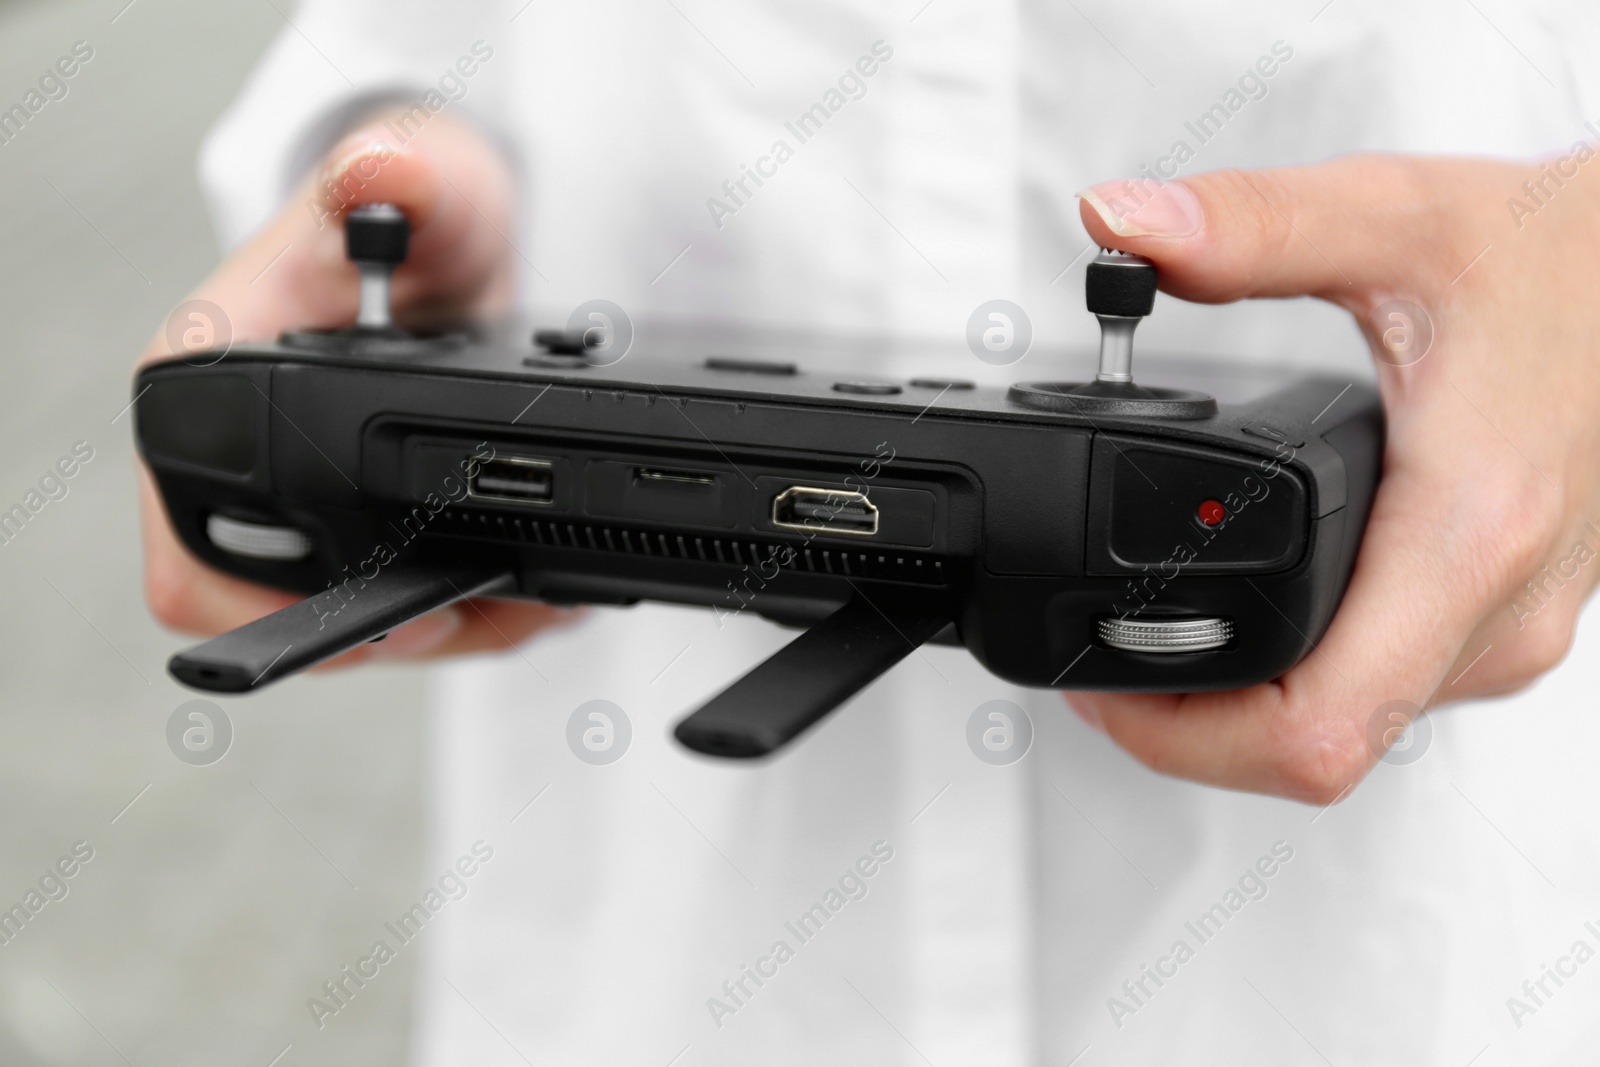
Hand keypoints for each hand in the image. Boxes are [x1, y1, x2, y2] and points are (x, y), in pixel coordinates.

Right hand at [139, 112, 570, 664]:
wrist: (463, 247)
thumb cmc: (424, 219)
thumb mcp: (438, 189)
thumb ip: (415, 177)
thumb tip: (383, 172)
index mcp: (210, 379)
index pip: (187, 544)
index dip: (265, 604)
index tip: (384, 607)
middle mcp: (234, 452)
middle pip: (260, 610)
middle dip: (376, 630)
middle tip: (480, 612)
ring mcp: (290, 499)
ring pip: (329, 622)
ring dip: (432, 627)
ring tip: (519, 604)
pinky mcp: (350, 522)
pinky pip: (383, 605)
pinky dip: (459, 611)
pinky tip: (521, 592)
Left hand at [1069, 153, 1599, 802]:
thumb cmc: (1567, 260)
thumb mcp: (1397, 218)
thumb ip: (1252, 226)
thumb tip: (1124, 223)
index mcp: (1466, 536)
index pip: (1314, 732)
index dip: (1183, 739)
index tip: (1105, 691)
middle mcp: (1498, 612)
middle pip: (1316, 754)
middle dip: (1189, 732)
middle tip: (1106, 673)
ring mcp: (1510, 630)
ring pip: (1353, 734)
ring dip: (1242, 717)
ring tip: (1160, 645)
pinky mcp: (1508, 622)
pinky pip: (1386, 694)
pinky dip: (1300, 681)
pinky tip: (1252, 623)